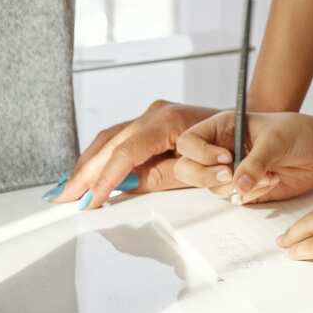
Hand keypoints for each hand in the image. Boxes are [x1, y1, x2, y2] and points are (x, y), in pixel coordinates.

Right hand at [59, 101, 216, 210]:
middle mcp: (155, 112)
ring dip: (87, 164)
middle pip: (109, 142)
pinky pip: (119, 137)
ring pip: (109, 138)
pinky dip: (102, 156)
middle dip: (85, 172)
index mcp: (167, 121)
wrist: (248, 126)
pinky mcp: (152, 120)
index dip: (106, 178)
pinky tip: (87, 173)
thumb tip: (125, 186)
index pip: (125, 152)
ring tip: (68, 189)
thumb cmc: (230, 147)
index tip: (92, 200)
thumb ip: (160, 177)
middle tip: (64, 198)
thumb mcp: (197, 169)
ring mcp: (152, 113)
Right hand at [175, 110, 312, 204]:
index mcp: (221, 128)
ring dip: (239, 186)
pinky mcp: (239, 188)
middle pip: (187, 169)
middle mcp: (218, 149)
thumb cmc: (295, 133)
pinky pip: (233, 198)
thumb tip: (238, 184)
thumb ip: (255, 162)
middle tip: (230, 175)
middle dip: (208, 176)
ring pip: (211, 187)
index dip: (201, 153)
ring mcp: (226, 170)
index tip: (227, 157)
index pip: (188, 142)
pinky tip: (272, 180)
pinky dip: (253, 194)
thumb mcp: (275, 140)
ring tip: (268, 174)